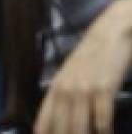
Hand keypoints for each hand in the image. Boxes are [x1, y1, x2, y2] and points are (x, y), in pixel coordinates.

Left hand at [34, 0, 131, 133]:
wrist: (111, 31)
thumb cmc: (92, 55)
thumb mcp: (71, 74)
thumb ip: (63, 96)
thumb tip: (60, 123)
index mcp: (56, 87)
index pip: (43, 122)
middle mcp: (66, 90)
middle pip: (61, 130)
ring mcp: (84, 90)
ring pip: (79, 129)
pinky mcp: (103, 89)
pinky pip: (102, 121)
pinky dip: (104, 132)